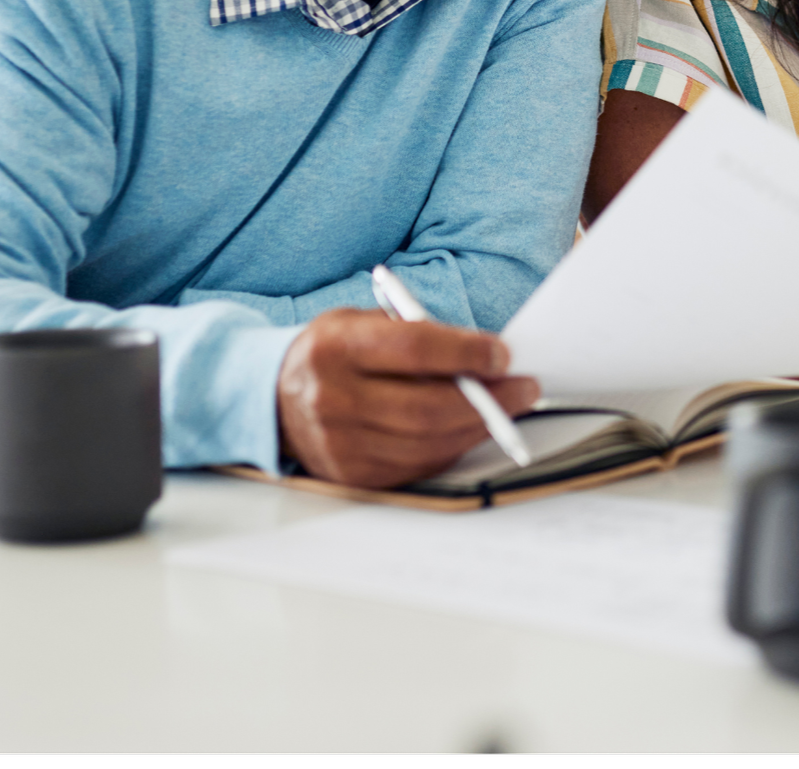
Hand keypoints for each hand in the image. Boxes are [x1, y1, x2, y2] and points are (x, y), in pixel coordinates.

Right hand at [275, 309, 538, 488]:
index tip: (503, 354)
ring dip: (479, 426)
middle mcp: (332, 398)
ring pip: (429, 442)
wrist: (274, 398)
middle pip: (428, 406)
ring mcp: (340, 444)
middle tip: (523, 387)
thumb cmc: (333, 353)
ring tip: (507, 408)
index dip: (466, 352)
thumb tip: (485, 354)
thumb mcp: (361, 323)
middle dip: (489, 398)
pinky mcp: (352, 475)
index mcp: (335, 347)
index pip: (414, 348)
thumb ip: (415, 333)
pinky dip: (453, 446)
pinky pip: (418, 465)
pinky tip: (470, 429)